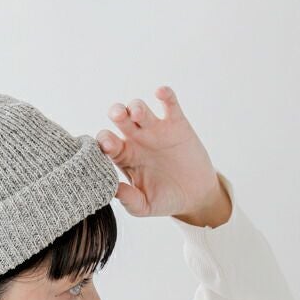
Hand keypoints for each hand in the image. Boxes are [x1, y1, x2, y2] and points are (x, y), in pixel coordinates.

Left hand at [97, 86, 231, 226]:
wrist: (195, 196)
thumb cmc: (164, 200)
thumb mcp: (145, 206)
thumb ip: (129, 200)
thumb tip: (114, 190)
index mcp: (124, 157)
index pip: (107, 142)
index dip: (105, 141)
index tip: (108, 146)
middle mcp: (135, 140)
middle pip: (119, 118)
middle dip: (116, 113)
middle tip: (118, 116)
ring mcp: (155, 130)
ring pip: (139, 108)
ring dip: (137, 106)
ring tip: (139, 114)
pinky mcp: (177, 124)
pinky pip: (169, 104)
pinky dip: (165, 95)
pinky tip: (160, 93)